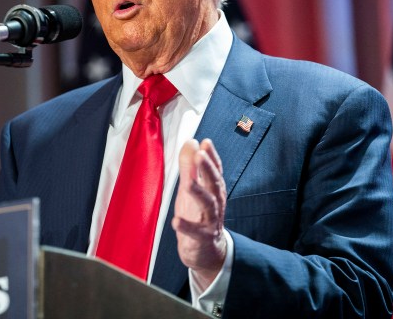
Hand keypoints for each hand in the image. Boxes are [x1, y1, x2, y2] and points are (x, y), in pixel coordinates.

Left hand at [172, 138, 226, 290]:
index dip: (211, 156)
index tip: (206, 142)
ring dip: (198, 193)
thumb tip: (192, 141)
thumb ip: (189, 166)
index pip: (215, 170)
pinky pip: (196, 233)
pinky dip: (187, 227)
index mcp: (213, 189)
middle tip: (200, 155)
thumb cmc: (198, 215)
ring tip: (187, 183)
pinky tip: (176, 221)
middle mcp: (216, 203)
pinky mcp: (203, 238)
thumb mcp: (192, 188)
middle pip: (214, 183)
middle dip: (208, 169)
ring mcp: (211, 220)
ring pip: (208, 205)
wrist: (206, 251)